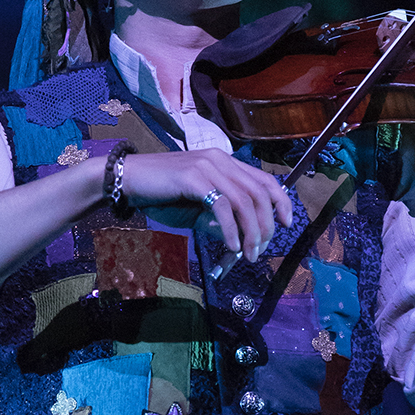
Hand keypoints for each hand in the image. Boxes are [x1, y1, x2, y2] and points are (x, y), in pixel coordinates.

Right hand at [121, 149, 293, 263]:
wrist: (128, 181)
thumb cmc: (160, 195)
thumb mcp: (196, 210)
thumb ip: (218, 219)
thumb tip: (240, 238)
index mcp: (224, 163)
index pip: (265, 180)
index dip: (282, 202)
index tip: (286, 225)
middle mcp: (220, 160)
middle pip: (259, 193)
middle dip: (266, 226)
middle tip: (259, 251)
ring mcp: (207, 167)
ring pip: (245, 201)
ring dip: (251, 232)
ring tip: (247, 254)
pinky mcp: (194, 178)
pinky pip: (222, 206)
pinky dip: (231, 230)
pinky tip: (231, 246)